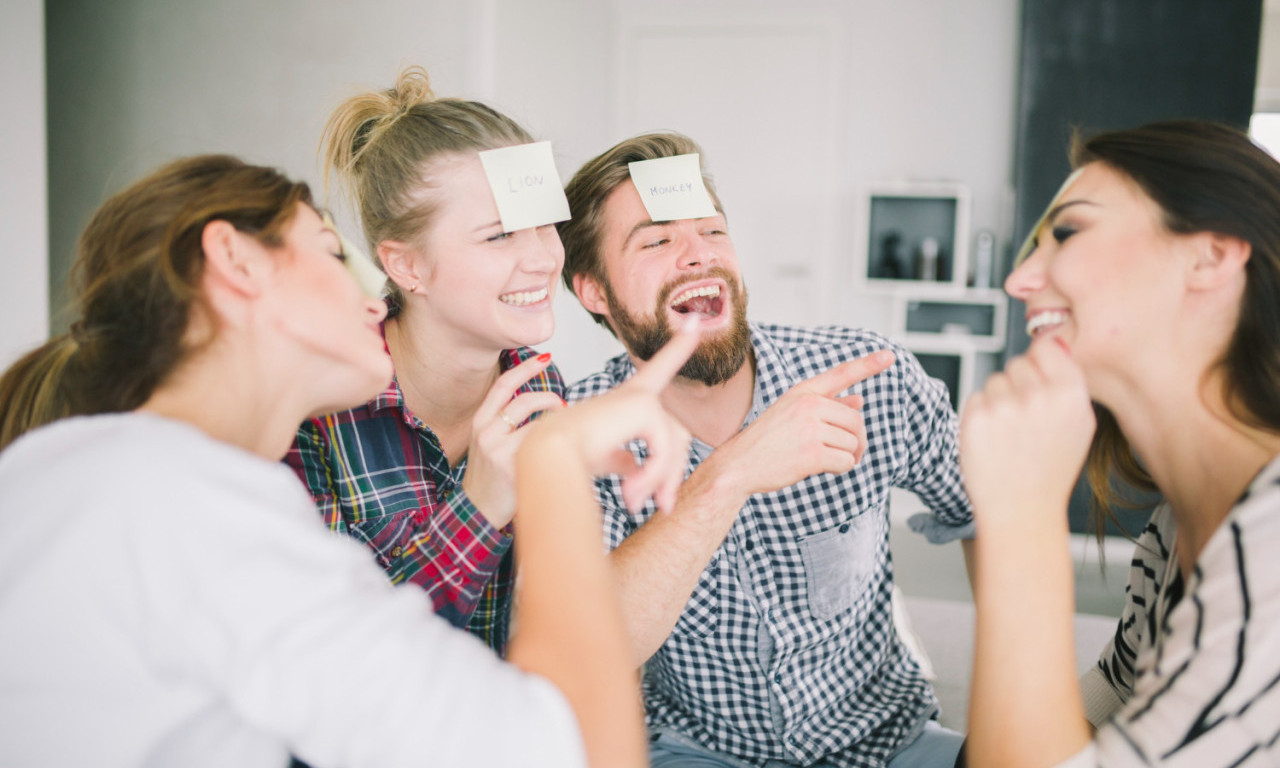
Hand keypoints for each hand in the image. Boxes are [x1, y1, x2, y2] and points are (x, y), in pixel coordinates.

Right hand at [462, 353, 565, 527]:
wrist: (478, 511)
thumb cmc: (491, 476)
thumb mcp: (489, 442)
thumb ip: (507, 422)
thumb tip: (543, 403)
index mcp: (480, 420)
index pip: (503, 385)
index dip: (525, 367)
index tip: (545, 357)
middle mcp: (485, 431)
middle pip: (523, 400)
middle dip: (549, 397)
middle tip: (563, 405)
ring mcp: (496, 449)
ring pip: (535, 422)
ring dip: (556, 420)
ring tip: (564, 426)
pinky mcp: (509, 466)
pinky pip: (539, 445)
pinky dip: (555, 442)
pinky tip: (563, 447)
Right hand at [523, 320, 699, 514]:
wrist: (549, 460)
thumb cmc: (568, 460)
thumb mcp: (605, 459)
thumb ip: (626, 460)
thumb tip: (636, 469)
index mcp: (626, 401)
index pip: (660, 370)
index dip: (679, 347)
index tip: (696, 321)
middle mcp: (635, 394)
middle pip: (676, 434)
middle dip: (672, 473)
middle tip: (664, 507)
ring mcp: (640, 398)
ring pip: (673, 444)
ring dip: (659, 480)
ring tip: (636, 504)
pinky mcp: (643, 407)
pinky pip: (663, 449)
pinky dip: (652, 476)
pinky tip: (631, 494)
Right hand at [713, 349, 894, 495]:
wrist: (739, 464)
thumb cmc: (767, 440)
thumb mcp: (793, 414)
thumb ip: (828, 406)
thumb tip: (859, 400)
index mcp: (803, 392)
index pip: (841, 374)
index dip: (867, 365)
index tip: (889, 356)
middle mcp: (808, 405)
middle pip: (856, 421)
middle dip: (854, 440)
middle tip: (841, 451)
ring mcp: (810, 429)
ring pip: (853, 443)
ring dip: (845, 456)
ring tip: (824, 460)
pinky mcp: (812, 454)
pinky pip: (846, 462)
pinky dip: (840, 469)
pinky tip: (822, 469)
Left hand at [959, 338, 1095, 528]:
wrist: (1021, 509)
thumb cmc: (1050, 468)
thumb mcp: (1080, 424)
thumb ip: (1068, 380)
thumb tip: (1053, 342)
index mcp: (1070, 393)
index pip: (1046, 347)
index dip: (1040, 365)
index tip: (1039, 384)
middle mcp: (1038, 395)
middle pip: (1017, 363)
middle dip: (1018, 385)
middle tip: (1025, 421)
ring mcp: (1005, 405)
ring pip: (994, 380)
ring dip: (998, 401)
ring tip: (1010, 434)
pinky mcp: (976, 417)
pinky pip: (975, 397)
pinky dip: (980, 415)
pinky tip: (993, 440)